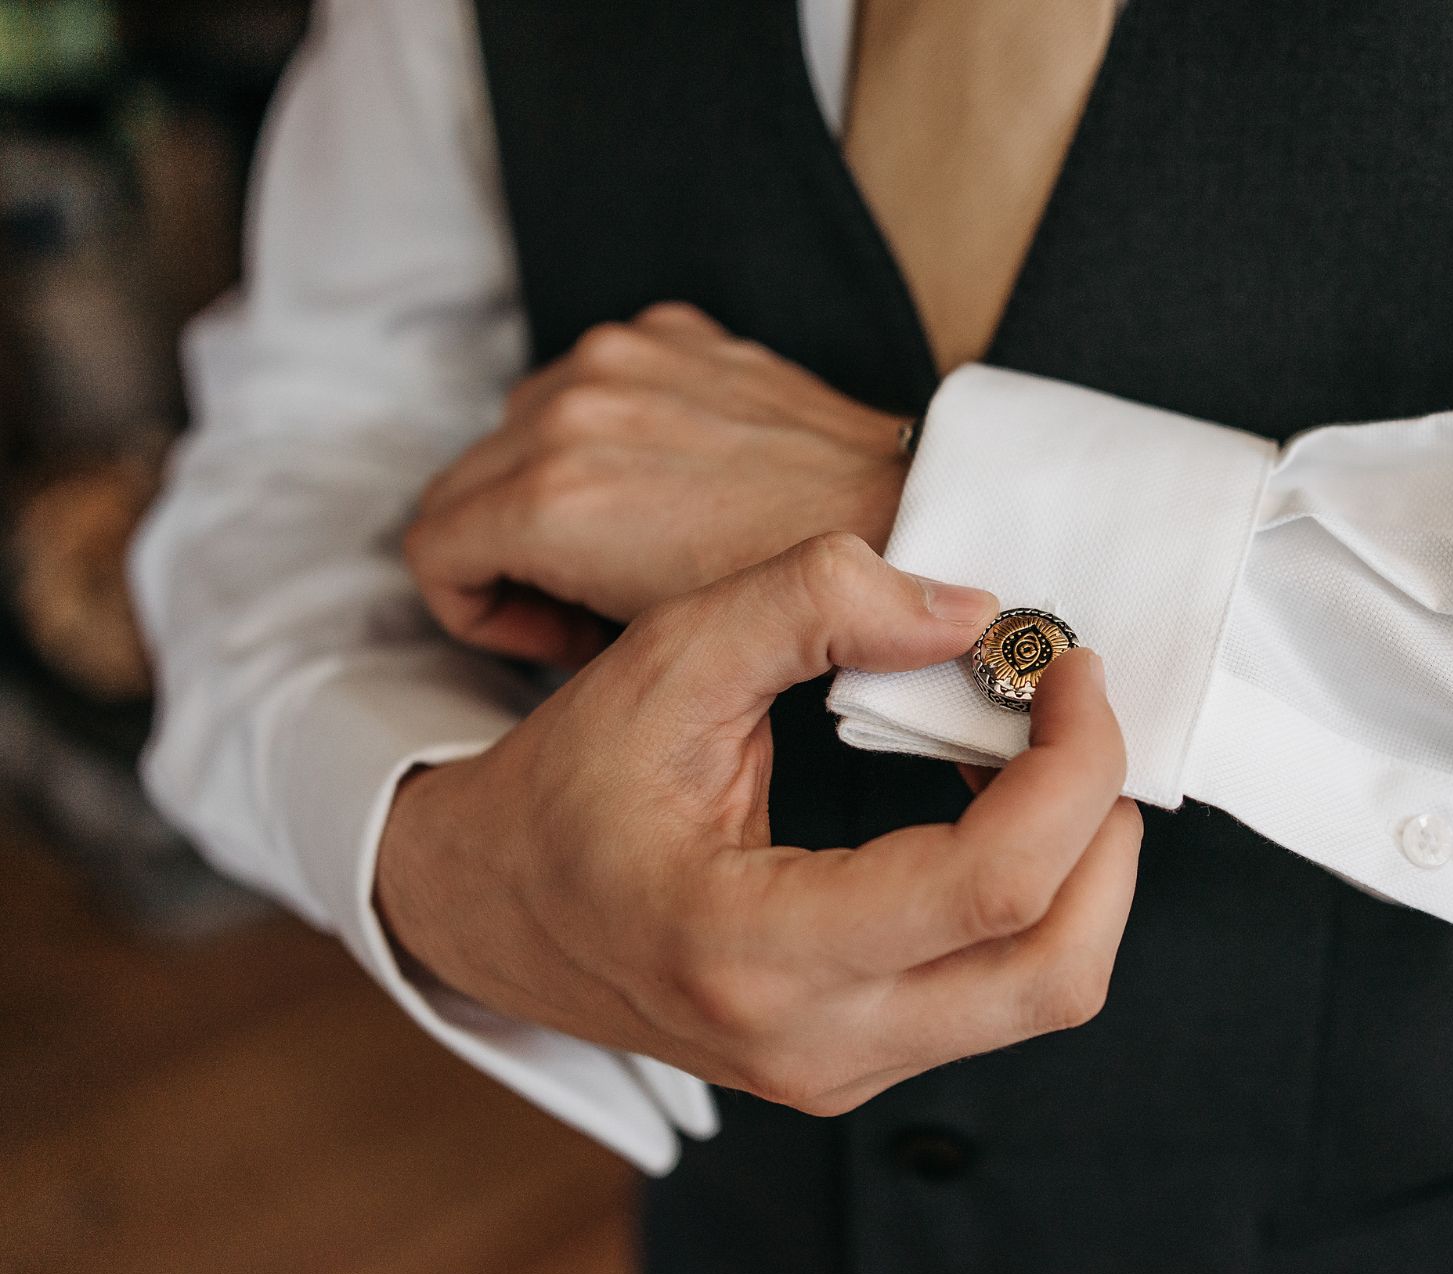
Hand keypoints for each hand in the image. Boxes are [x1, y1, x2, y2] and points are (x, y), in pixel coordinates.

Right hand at [377, 534, 1140, 1114]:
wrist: (487, 909)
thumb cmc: (567, 784)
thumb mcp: (664, 661)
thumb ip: (809, 603)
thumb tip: (973, 610)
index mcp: (753, 948)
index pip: (992, 884)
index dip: (1072, 764)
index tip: (1068, 668)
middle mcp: (812, 1041)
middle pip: (1059, 967)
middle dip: (1104, 822)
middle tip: (1075, 712)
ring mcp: (841, 1071)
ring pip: (1051, 989)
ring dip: (1082, 862)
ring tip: (1036, 752)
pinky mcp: (860, 1062)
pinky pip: (1005, 992)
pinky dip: (1038, 896)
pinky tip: (990, 806)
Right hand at [405, 302, 907, 666]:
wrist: (893, 516)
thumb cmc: (782, 597)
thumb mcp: (643, 635)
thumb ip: (541, 606)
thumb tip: (517, 599)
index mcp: (551, 497)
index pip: (430, 547)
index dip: (477, 608)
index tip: (550, 633)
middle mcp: (567, 410)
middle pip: (462, 483)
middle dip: (504, 550)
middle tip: (587, 599)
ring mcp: (619, 357)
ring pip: (517, 426)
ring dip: (545, 482)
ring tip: (630, 537)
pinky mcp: (667, 330)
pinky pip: (589, 378)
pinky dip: (604, 425)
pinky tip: (669, 474)